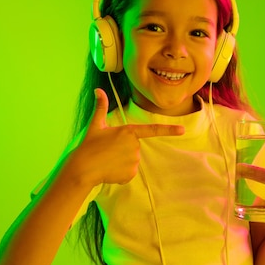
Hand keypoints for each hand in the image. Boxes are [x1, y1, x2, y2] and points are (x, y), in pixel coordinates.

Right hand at [64, 88, 184, 185]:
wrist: (82, 168)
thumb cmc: (88, 145)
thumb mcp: (95, 125)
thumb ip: (101, 107)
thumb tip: (98, 89)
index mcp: (129, 131)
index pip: (153, 130)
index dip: (169, 130)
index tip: (183, 130)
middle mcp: (135, 146)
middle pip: (134, 147)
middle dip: (123, 149)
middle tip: (107, 151)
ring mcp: (134, 160)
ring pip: (132, 160)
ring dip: (121, 161)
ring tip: (107, 160)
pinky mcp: (131, 174)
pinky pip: (129, 172)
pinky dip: (120, 173)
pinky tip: (109, 170)